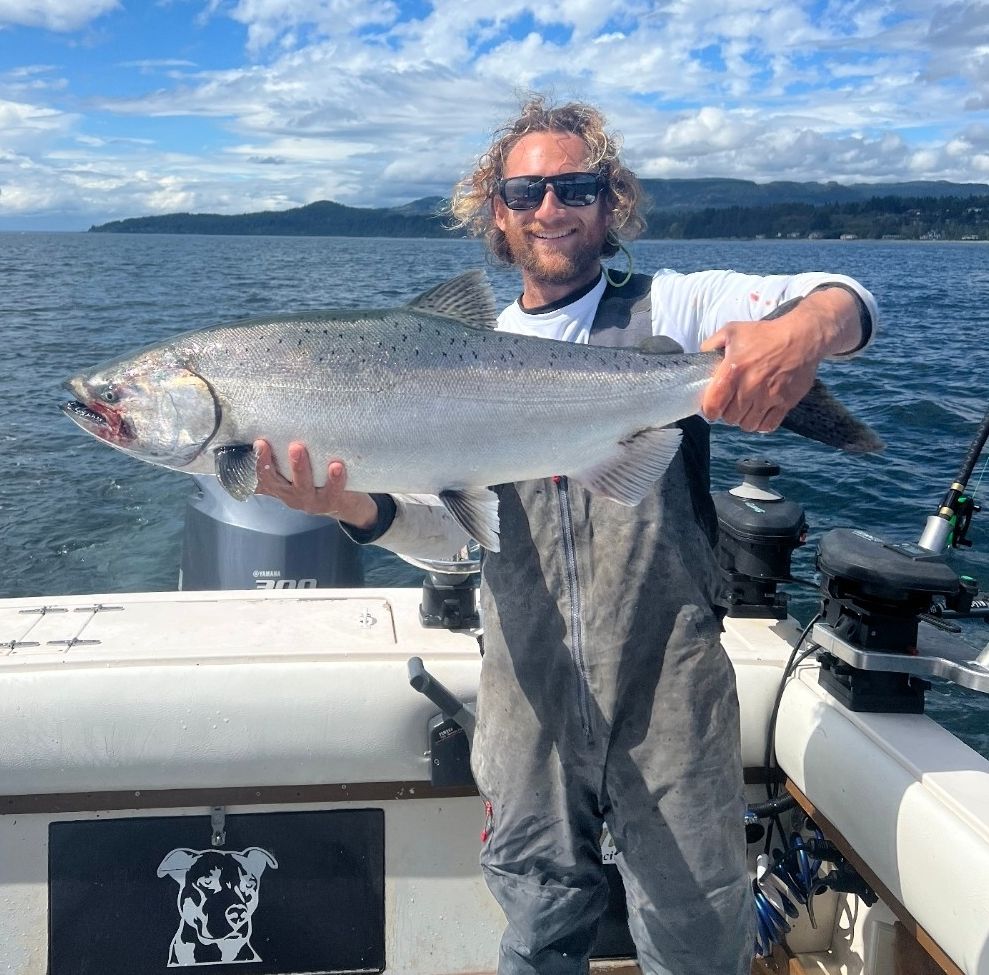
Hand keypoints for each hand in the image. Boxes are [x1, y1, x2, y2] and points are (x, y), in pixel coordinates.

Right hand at [254, 440, 377, 528]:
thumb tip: (270, 428)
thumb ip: (284, 456)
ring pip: (305, 487)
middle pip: (280, 482)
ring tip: (300, 449)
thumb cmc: (317, 480)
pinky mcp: (331, 502)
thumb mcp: (297, 472)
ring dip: (303, 469)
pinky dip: (335, 480)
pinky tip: (337, 466)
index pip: (263, 474)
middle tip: (293, 446)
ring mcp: (311, 501)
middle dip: (277, 462)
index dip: (259, 461)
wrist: (346, 503)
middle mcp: (292, 495)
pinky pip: (332, 492)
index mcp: (280, 486)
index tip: (260, 443)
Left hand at [699, 287, 860, 432]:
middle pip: (730, 418)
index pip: (712, 405)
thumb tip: (702, 356)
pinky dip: (762, 424)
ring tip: (745, 410)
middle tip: (731, 405)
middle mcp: (749, 388)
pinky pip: (768, 426)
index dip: (709, 410)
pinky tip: (760, 414)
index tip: (712, 407)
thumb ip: (711, 344)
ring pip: (748, 425)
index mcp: (733, 371)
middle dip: (727, 413)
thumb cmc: (765, 334)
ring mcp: (769, 397)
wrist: (801, 337)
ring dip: (744, 420)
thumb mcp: (732, 331)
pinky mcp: (785, 403)